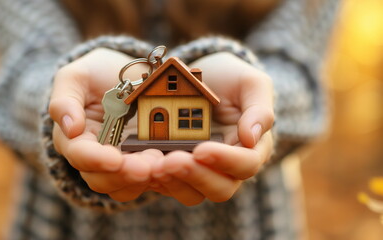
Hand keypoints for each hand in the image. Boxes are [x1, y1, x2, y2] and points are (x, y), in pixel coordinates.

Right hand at [49, 48, 162, 201]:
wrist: (126, 75)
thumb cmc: (97, 74)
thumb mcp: (77, 76)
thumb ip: (65, 100)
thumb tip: (70, 129)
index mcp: (74, 137)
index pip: (79, 154)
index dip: (95, 159)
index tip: (115, 159)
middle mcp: (94, 157)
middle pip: (100, 180)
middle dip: (123, 176)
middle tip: (147, 167)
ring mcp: (120, 162)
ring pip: (123, 187)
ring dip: (141, 181)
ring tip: (161, 166)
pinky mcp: (141, 163)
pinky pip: (146, 182)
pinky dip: (158, 179)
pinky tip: (170, 166)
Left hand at [151, 52, 274, 204]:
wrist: (201, 76)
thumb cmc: (230, 79)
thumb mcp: (250, 83)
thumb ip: (259, 109)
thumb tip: (251, 139)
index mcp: (250, 149)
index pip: (246, 165)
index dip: (226, 161)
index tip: (202, 149)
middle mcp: (225, 167)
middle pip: (219, 189)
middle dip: (196, 176)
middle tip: (172, 161)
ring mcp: (199, 171)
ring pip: (190, 193)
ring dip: (172, 182)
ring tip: (154, 165)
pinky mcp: (174, 170)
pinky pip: (164, 185)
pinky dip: (153, 179)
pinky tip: (140, 166)